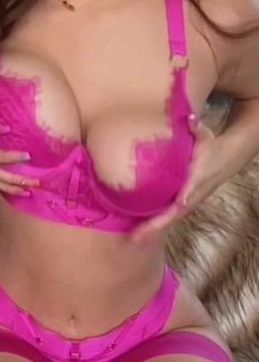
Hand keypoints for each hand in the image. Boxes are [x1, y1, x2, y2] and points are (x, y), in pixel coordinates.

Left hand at [131, 116, 219, 242]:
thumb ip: (197, 130)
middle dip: (155, 226)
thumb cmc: (212, 147)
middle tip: (136, 238)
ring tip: (134, 239)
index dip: (180, 200)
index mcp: (197, 179)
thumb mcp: (205, 137)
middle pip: (174, 214)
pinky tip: (140, 228)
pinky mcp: (183, 203)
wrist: (226, 158)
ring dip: (152, 229)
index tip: (173, 207)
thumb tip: (190, 122)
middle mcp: (192, 195)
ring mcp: (188, 201)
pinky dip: (155, 223)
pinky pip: (168, 215)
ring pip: (169, 218)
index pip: (188, 193)